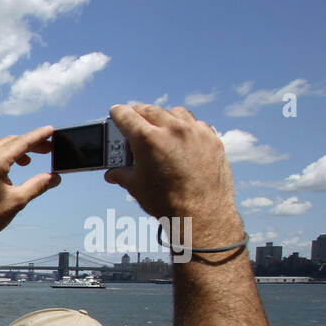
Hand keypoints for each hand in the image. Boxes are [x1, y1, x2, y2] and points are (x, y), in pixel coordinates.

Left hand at [0, 127, 60, 245]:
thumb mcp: (17, 202)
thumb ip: (38, 185)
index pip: (22, 142)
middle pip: (10, 141)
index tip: (50, 130)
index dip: (39, 136)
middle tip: (46, 150)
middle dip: (30, 144)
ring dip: (12, 148)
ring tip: (25, 161)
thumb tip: (55, 177)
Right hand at [104, 104, 240, 243]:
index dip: (117, 113)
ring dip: (163, 117)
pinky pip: (196, 125)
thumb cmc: (167, 202)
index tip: (116, 113)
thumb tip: (113, 173)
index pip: (126, 115)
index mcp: (148, 139)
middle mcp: (172, 129)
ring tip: (159, 129)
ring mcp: (195, 132)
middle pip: (150, 110)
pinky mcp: (211, 139)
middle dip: (138, 114)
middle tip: (133, 121)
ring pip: (175, 113)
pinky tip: (181, 140)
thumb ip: (122, 174)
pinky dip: (185, 128)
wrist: (202, 215)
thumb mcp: (136, 187)